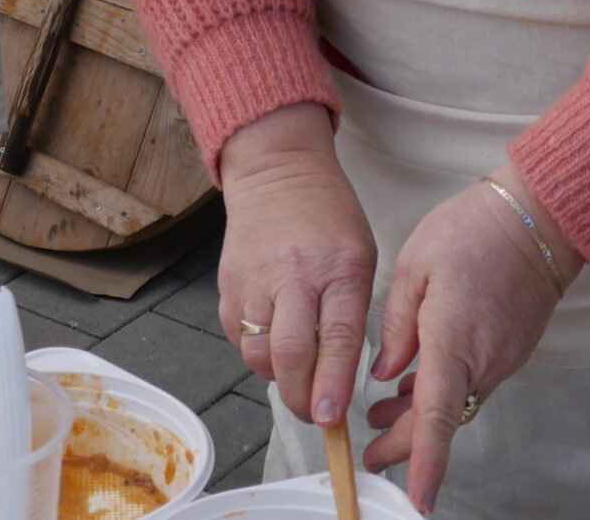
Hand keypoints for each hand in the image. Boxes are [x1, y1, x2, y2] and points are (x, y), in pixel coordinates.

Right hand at [215, 103, 375, 429]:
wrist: (277, 171)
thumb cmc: (329, 217)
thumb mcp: (360, 257)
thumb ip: (353, 313)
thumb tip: (340, 377)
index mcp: (340, 267)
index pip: (337, 337)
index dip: (333, 384)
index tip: (332, 419)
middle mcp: (295, 274)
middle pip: (290, 353)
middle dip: (302, 397)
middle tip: (314, 416)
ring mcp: (256, 279)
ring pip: (259, 353)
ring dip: (278, 377)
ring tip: (296, 373)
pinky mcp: (228, 285)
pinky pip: (239, 338)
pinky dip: (257, 353)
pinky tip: (273, 341)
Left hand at [365, 161, 583, 510]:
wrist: (537, 218)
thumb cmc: (474, 231)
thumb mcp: (417, 265)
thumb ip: (397, 324)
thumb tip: (386, 372)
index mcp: (453, 340)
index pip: (438, 418)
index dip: (424, 461)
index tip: (417, 497)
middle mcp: (483, 360)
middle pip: (443, 421)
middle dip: (407, 446)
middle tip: (372, 454)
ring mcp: (501, 357)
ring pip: (456, 402)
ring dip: (421, 415)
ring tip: (382, 415)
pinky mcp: (509, 348)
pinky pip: (471, 382)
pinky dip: (442, 390)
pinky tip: (416, 381)